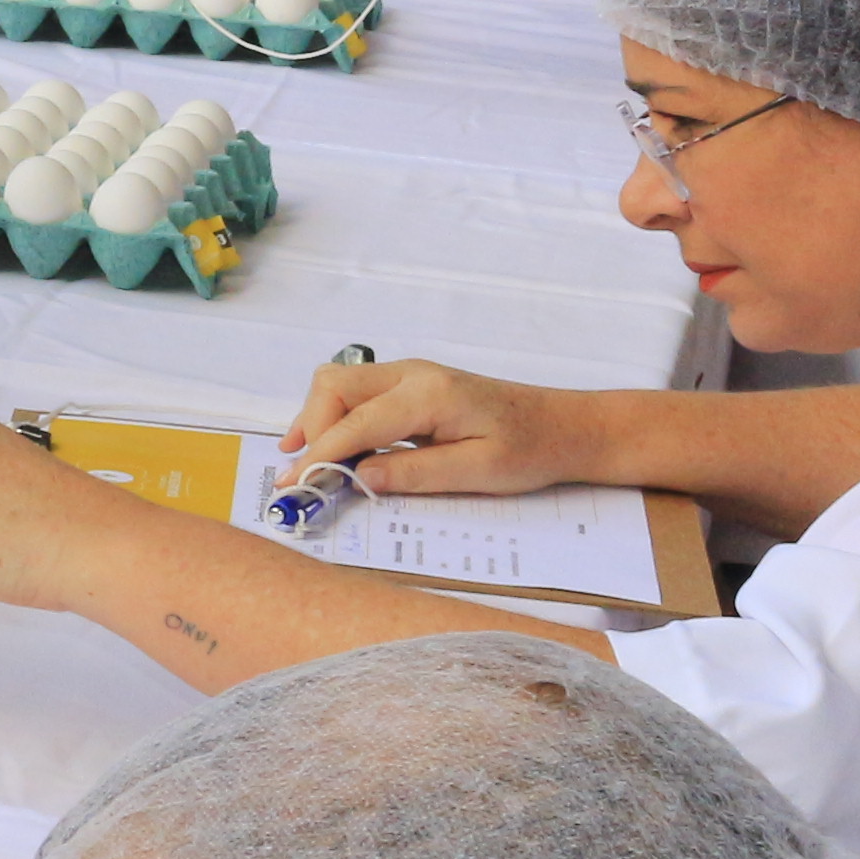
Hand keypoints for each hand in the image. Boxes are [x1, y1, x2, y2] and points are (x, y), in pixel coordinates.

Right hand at [280, 356, 590, 495]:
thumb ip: (416, 473)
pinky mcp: (411, 385)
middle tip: (303, 476)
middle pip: (334, 386)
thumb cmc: (531, 450)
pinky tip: (330, 446)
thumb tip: (359, 477)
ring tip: (307, 461)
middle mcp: (412, 374)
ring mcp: (410, 374)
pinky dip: (334, 416)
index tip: (295, 484)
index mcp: (429, 395)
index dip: (320, 454)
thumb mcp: (479, 472)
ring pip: (338, 383)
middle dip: (310, 428)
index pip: (356, 422)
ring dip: (316, 419)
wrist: (564, 426)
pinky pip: (356, 391)